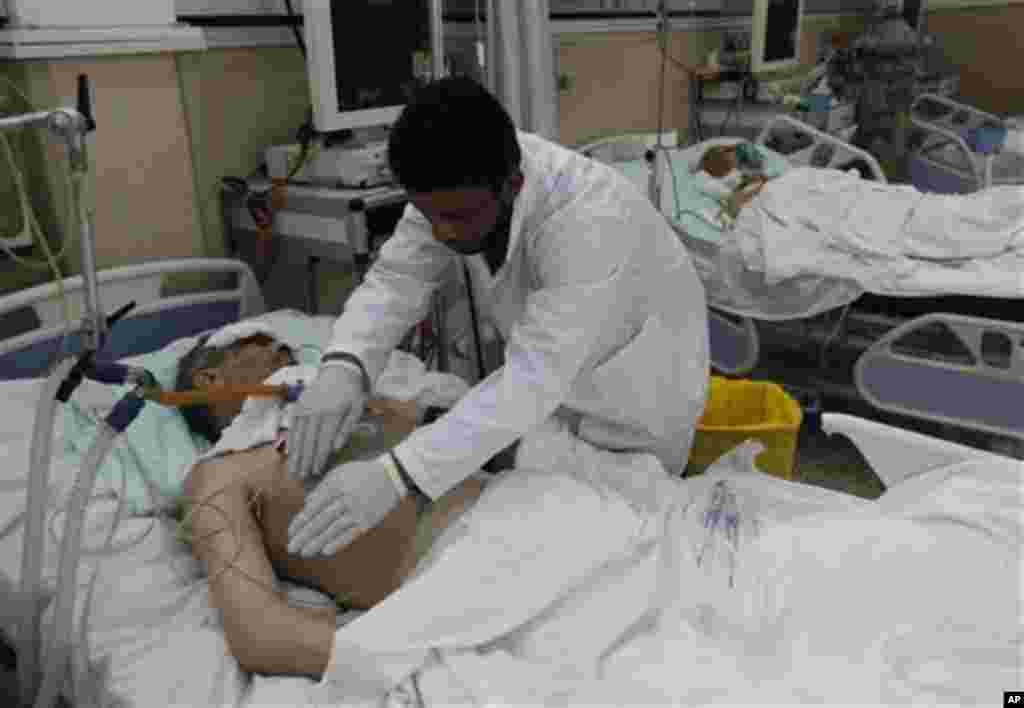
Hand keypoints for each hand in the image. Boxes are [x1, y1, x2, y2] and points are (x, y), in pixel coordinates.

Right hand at [287, 363, 367, 481]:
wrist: (339, 370)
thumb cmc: (352, 393)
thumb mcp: (357, 409)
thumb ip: (347, 429)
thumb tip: (335, 449)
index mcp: (333, 413)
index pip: (324, 441)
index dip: (319, 458)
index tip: (316, 472)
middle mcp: (316, 411)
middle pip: (309, 441)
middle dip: (304, 461)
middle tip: (301, 478)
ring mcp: (305, 408)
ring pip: (298, 436)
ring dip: (295, 455)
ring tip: (293, 471)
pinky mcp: (299, 406)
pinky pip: (293, 427)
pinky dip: (291, 442)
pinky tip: (290, 454)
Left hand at [287, 458, 402, 556]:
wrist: (391, 476)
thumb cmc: (361, 474)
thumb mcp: (340, 473)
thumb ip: (322, 488)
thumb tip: (307, 504)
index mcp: (335, 486)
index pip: (313, 507)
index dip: (301, 521)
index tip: (291, 533)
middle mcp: (345, 499)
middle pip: (320, 520)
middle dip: (305, 536)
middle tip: (292, 548)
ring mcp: (357, 511)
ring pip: (333, 529)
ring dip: (317, 542)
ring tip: (305, 553)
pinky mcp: (368, 521)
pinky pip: (351, 534)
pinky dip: (338, 543)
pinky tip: (325, 551)